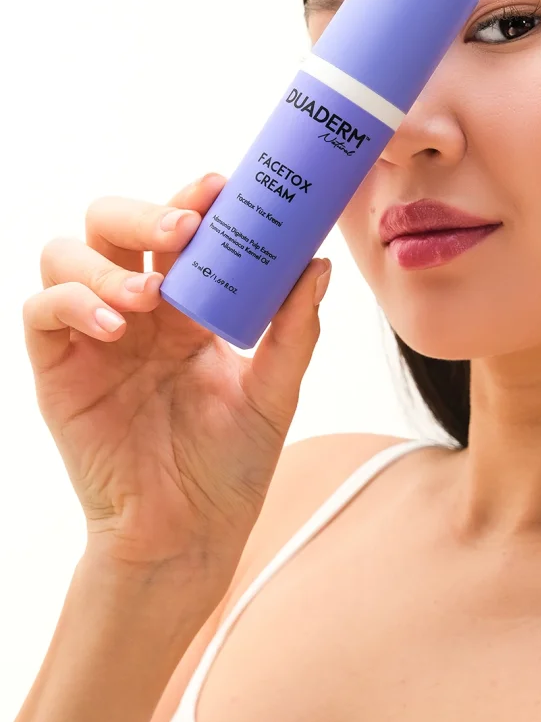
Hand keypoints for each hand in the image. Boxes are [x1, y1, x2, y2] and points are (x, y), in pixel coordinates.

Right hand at [22, 172, 331, 581]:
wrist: (187, 535)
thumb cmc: (229, 466)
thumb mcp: (272, 392)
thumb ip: (293, 330)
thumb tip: (317, 264)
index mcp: (188, 306)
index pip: (179, 231)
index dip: (192, 199)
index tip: (222, 185)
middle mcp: (137, 310)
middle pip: (112, 224)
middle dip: (142, 212)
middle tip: (183, 226)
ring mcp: (94, 335)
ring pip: (66, 254)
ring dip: (105, 261)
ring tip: (148, 296)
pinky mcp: (59, 369)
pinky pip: (41, 312)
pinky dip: (72, 302)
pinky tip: (116, 325)